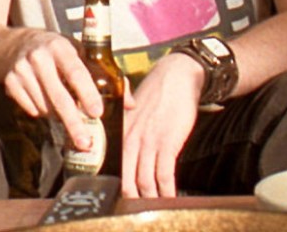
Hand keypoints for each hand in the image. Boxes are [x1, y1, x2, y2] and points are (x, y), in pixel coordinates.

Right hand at [1, 29, 102, 152]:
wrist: (10, 45)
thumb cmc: (54, 51)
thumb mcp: (78, 51)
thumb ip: (105, 73)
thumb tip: (130, 104)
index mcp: (60, 47)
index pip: (76, 72)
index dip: (87, 94)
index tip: (97, 113)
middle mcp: (38, 57)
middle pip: (59, 96)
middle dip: (73, 123)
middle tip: (86, 143)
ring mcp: (21, 70)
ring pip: (45, 107)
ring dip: (58, 117)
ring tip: (66, 115)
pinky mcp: (9, 83)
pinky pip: (31, 109)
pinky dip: (41, 112)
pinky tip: (44, 103)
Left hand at [121, 52, 203, 197]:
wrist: (176, 78)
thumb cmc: (155, 95)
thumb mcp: (132, 112)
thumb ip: (127, 130)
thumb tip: (127, 149)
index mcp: (119, 131)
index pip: (111, 163)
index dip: (111, 182)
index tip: (113, 196)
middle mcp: (130, 138)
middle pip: (125, 177)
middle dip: (128, 197)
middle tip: (130, 209)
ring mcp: (148, 142)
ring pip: (144, 179)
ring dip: (149, 198)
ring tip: (152, 209)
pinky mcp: (167, 143)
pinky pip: (164, 174)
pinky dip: (166, 190)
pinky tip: (169, 199)